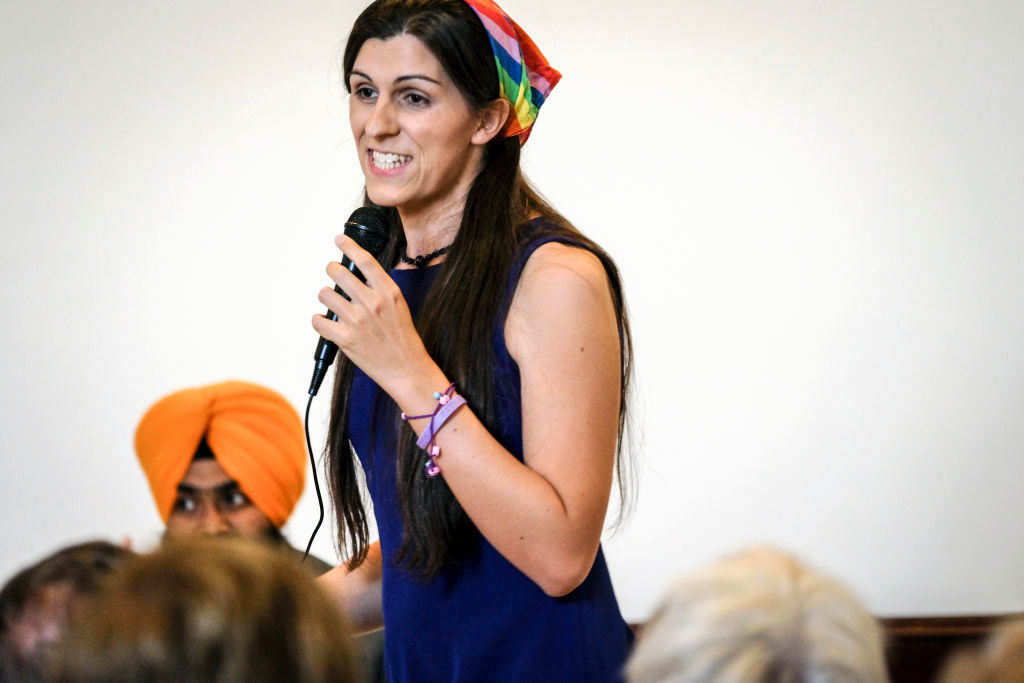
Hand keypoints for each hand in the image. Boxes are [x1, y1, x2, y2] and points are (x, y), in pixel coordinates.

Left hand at [311, 235, 434, 396]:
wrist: (407, 369)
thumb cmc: (403, 339)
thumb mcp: (399, 306)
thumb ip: (380, 289)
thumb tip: (358, 275)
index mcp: (389, 292)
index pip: (364, 260)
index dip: (348, 245)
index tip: (339, 239)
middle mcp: (372, 302)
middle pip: (338, 272)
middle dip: (331, 270)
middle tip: (333, 274)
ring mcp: (357, 320)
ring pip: (325, 294)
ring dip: (326, 297)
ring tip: (334, 305)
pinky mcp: (346, 338)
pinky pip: (318, 320)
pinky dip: (320, 321)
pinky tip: (328, 323)